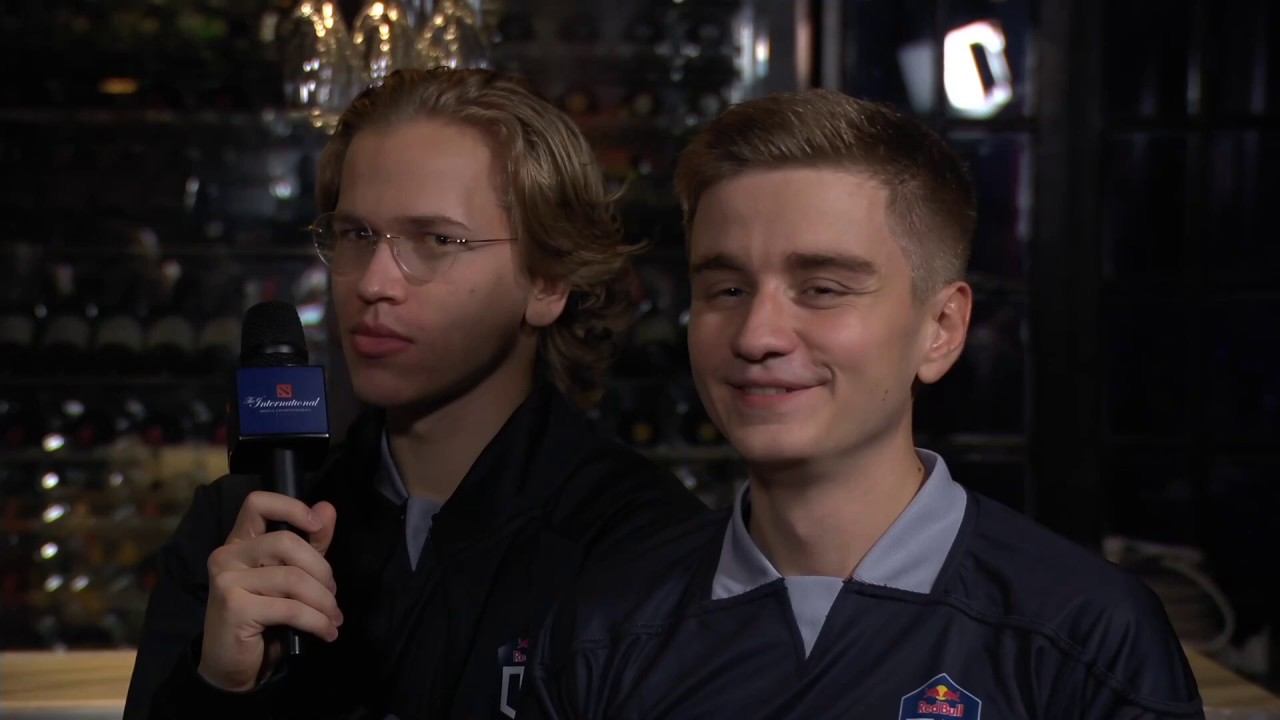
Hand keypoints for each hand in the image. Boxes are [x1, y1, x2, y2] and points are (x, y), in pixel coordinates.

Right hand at [197, 491, 340, 691]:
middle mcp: (226, 555)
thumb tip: (327, 508)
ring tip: (333, 617)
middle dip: (321, 569)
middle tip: (332, 594)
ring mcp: (227, 581)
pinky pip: (290, 608)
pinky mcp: (234, 608)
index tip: (317, 525)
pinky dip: (317, 621)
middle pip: (286, 542)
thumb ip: (310, 543)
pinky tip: (327, 631)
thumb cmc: (263, 617)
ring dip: (323, 601)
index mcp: (239, 542)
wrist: (232, 665)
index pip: (258, 503)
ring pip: (293, 578)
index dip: (291, 507)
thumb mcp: (290, 576)